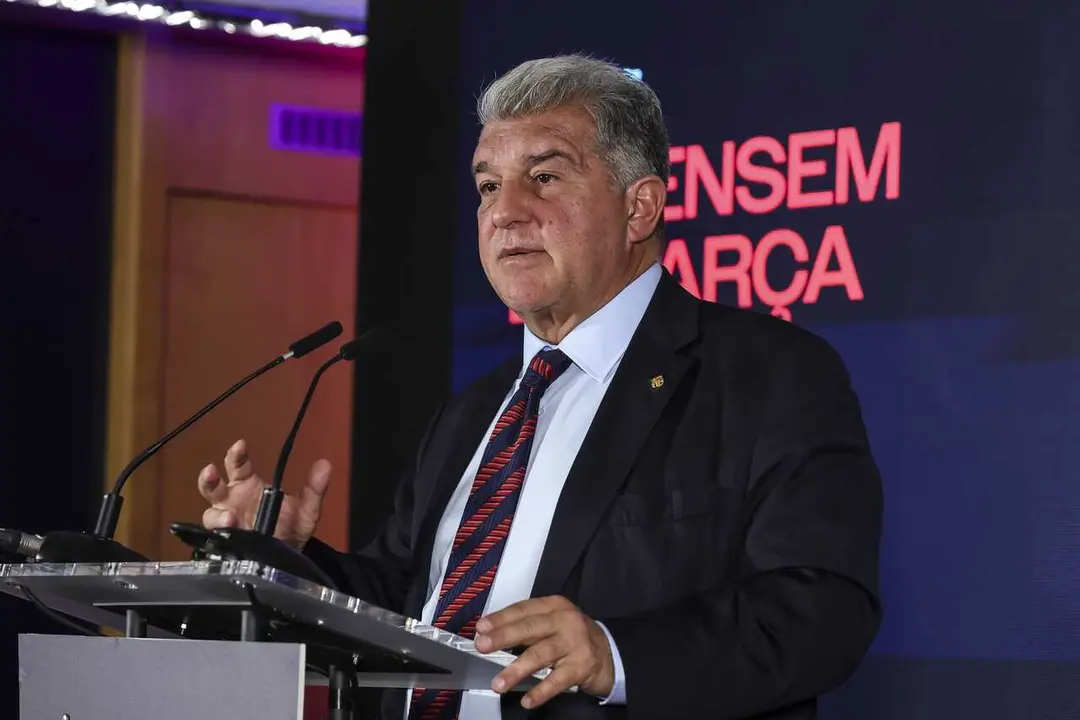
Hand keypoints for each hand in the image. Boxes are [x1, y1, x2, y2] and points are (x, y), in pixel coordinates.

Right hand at [197, 438, 330, 548]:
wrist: (289, 558)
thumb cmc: (291, 528)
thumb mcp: (307, 509)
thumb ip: (315, 489)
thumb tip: (326, 464)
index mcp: (248, 486)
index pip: (237, 466)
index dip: (236, 455)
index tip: (240, 445)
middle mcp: (232, 502)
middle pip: (212, 487)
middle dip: (209, 479)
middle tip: (212, 471)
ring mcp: (226, 523)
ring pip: (210, 515)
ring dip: (216, 515)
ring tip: (230, 518)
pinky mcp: (225, 544)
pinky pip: (216, 539)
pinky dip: (220, 536)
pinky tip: (230, 534)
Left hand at [475, 596, 614, 708]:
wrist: (609, 654)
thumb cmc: (572, 637)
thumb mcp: (554, 622)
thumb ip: (528, 625)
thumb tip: (492, 635)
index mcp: (554, 606)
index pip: (523, 609)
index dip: (501, 618)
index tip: (481, 627)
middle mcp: (565, 621)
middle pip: (530, 628)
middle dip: (503, 637)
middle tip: (482, 647)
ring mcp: (575, 643)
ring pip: (540, 655)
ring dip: (516, 670)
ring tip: (498, 684)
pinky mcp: (582, 666)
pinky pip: (557, 681)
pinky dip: (541, 691)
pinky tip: (527, 700)